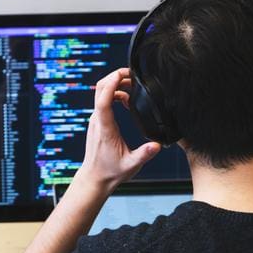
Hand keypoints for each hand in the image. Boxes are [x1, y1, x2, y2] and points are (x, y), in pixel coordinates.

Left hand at [76, 68, 159, 190]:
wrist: (95, 178)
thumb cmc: (111, 172)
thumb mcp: (131, 165)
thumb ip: (144, 154)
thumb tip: (157, 145)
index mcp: (105, 128)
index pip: (103, 100)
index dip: (111, 85)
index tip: (121, 74)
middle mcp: (97, 120)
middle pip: (99, 90)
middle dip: (113, 77)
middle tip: (131, 73)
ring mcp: (95, 120)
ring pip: (100, 93)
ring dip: (114, 84)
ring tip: (132, 85)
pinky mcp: (97, 122)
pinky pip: (102, 101)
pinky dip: (114, 94)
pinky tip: (127, 100)